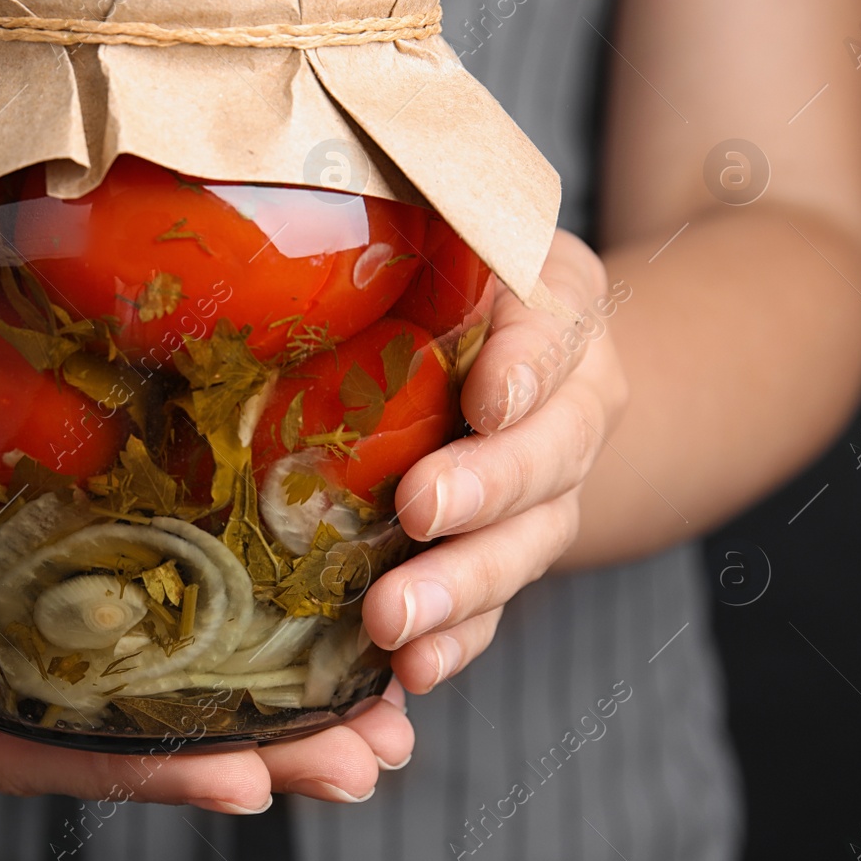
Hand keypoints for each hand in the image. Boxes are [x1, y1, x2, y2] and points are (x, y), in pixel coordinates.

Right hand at [0, 248, 413, 810]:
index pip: (18, 746)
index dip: (131, 773)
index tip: (244, 777)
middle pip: (104, 743)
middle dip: (235, 760)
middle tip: (356, 764)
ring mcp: (21, 617)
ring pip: (141, 698)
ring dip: (263, 723)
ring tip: (377, 728)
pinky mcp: (66, 564)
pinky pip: (151, 624)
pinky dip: (239, 646)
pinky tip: (327, 645)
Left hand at [362, 230, 628, 692]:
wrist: (509, 357)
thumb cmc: (452, 275)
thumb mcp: (448, 227)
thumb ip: (409, 219)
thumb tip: (290, 190)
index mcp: (557, 310)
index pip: (556, 331)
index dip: (525, 367)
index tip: (487, 400)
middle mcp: (571, 405)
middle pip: (548, 456)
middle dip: (485, 490)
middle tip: (420, 511)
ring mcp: (550, 490)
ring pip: (526, 544)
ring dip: (464, 588)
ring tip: (396, 624)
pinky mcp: (511, 550)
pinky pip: (498, 605)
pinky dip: (460, 642)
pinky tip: (415, 671)